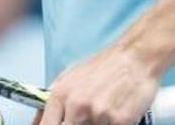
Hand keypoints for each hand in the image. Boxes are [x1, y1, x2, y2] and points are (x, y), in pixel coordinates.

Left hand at [39, 45, 159, 124]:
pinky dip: (112, 124)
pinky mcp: (121, 121)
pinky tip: (116, 112)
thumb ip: (55, 100)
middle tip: (84, 118)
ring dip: (97, 124)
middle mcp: (77, 106)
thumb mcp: (70, 77)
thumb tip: (39, 121)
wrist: (134, 57)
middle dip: (78, 124)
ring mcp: (98, 114)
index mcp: (60, 95)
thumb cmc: (103, 67)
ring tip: (103, 110)